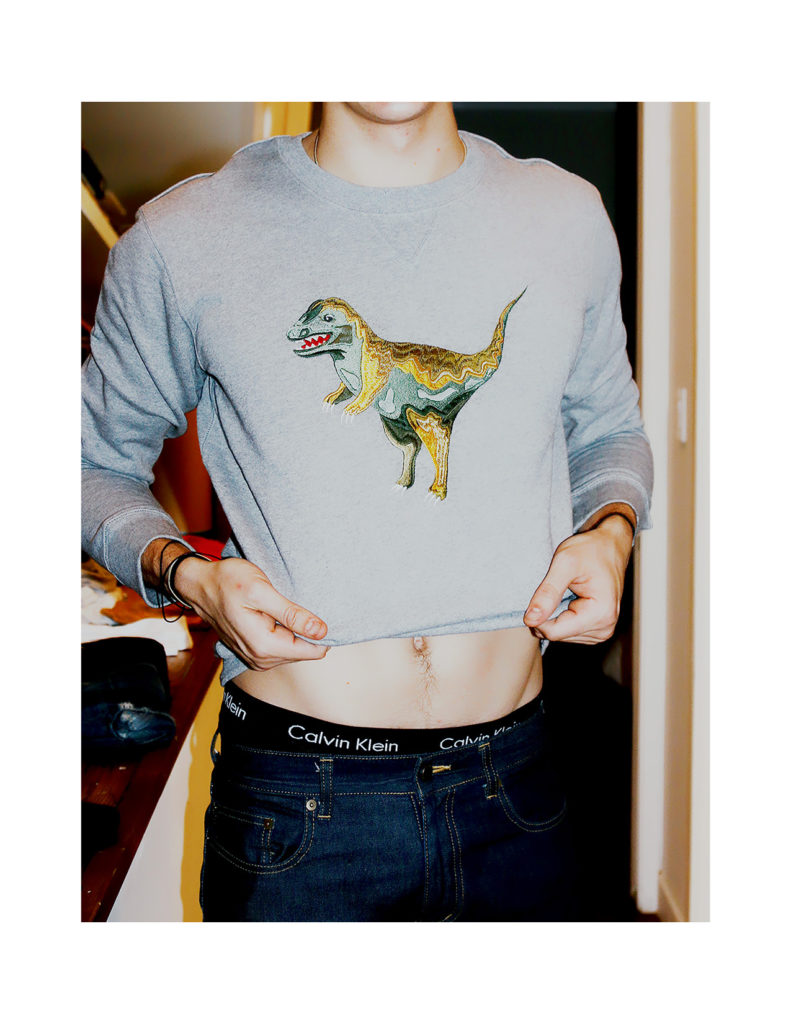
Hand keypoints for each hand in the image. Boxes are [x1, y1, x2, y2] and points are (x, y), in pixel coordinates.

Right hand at [171, 555, 329, 670]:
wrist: (199, 585)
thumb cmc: (227, 581)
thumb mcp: (261, 590)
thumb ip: (291, 614)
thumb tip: (321, 630)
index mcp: (264, 646)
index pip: (312, 650)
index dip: (320, 631)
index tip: (315, 610)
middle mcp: (260, 659)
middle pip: (304, 650)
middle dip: (305, 629)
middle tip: (292, 602)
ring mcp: (255, 658)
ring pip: (294, 649)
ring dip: (293, 629)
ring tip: (280, 606)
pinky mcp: (254, 653)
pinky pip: (282, 647)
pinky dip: (284, 632)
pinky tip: (275, 614)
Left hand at [523, 515, 632, 643]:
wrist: (610, 544)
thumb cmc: (591, 549)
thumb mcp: (564, 564)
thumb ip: (547, 593)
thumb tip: (531, 620)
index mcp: (600, 614)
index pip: (554, 632)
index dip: (538, 616)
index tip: (538, 594)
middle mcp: (605, 627)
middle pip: (557, 635)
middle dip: (548, 614)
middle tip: (554, 588)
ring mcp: (602, 629)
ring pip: (561, 634)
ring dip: (555, 614)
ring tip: (564, 591)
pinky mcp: (597, 627)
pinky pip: (568, 630)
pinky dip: (562, 615)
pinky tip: (568, 598)